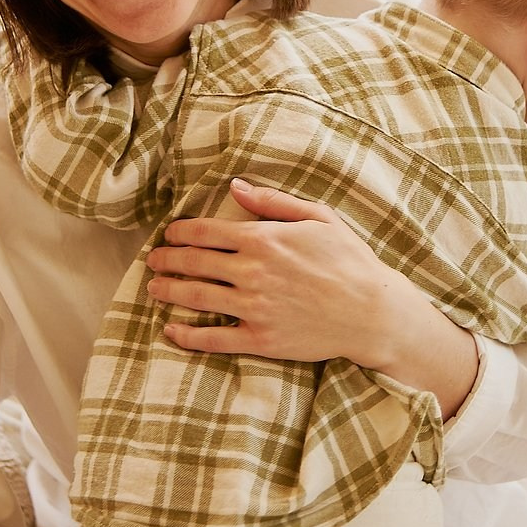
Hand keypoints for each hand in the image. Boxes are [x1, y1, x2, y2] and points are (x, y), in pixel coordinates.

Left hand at [145, 178, 478, 418]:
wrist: (373, 312)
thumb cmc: (350, 261)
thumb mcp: (318, 218)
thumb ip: (273, 201)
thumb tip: (235, 186)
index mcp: (263, 239)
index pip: (206, 232)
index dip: (180, 232)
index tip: (168, 235)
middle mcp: (252, 272)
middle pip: (194, 263)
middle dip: (167, 260)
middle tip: (153, 261)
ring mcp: (253, 308)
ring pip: (195, 297)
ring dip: (167, 291)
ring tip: (153, 289)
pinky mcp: (259, 340)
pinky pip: (212, 338)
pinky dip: (186, 335)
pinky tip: (170, 331)